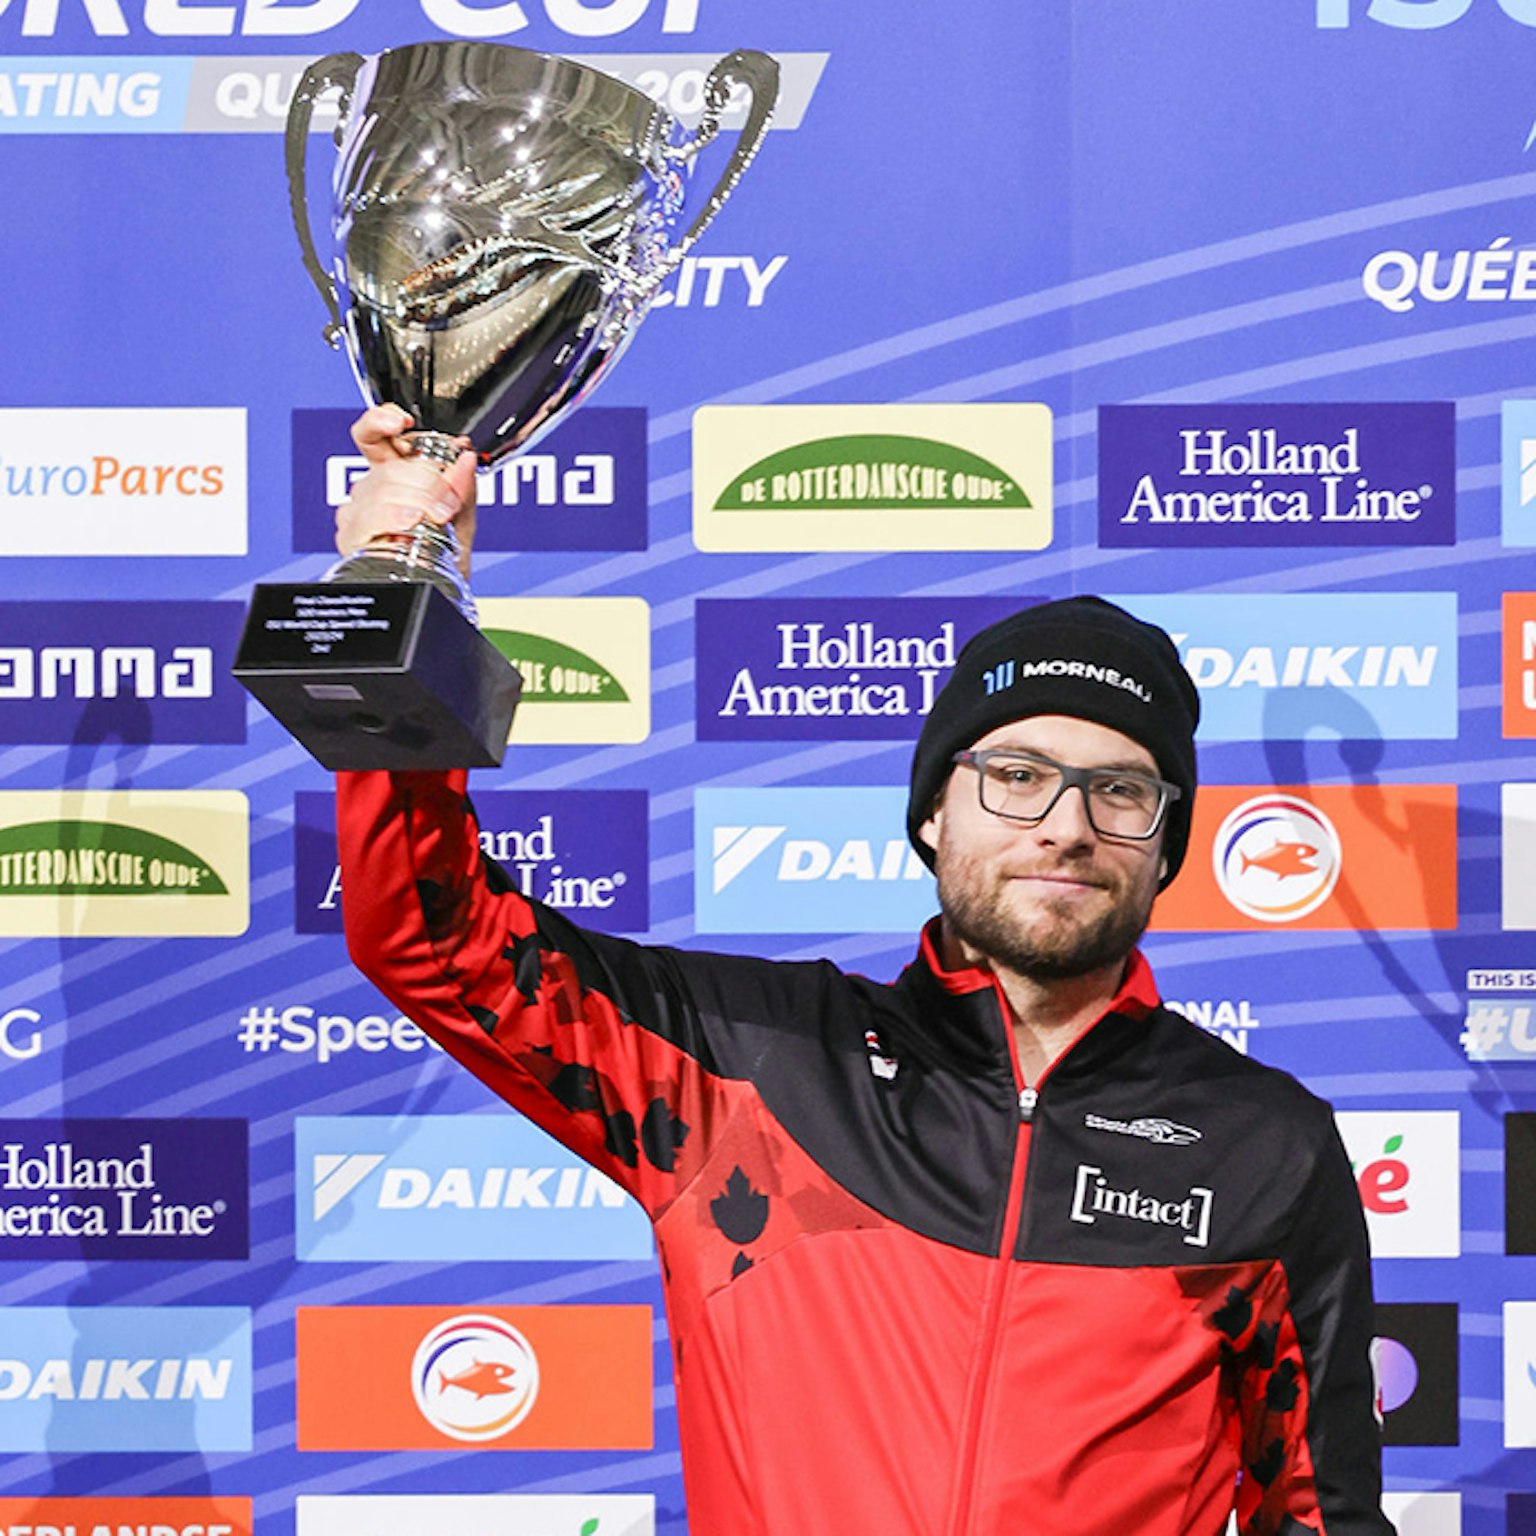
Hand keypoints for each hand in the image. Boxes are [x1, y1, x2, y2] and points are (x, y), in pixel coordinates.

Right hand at [335, 404, 478, 580]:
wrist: (437, 598)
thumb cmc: (445, 563)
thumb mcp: (462, 522)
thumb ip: (463, 490)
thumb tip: (465, 458)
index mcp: (394, 474)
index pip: (372, 435)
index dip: (380, 421)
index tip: (400, 421)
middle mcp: (370, 490)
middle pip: (388, 467)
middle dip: (426, 482)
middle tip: (448, 504)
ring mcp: (357, 513)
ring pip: (379, 490)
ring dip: (416, 503)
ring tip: (434, 522)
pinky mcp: (350, 537)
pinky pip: (368, 518)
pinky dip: (393, 519)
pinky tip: (406, 526)